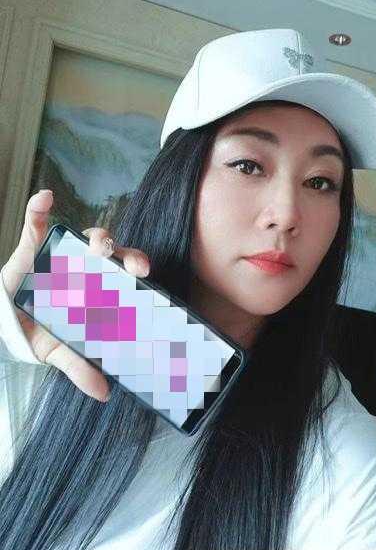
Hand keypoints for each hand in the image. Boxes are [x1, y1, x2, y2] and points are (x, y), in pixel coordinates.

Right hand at [1, 189, 150, 402]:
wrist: (7, 321)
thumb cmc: (41, 331)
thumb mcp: (59, 350)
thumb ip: (80, 367)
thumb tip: (104, 393)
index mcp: (100, 287)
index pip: (126, 272)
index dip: (138, 267)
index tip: (145, 272)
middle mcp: (88, 267)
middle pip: (114, 253)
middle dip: (123, 253)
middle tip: (129, 265)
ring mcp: (63, 253)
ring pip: (86, 237)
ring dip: (95, 237)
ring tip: (95, 246)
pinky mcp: (34, 243)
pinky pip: (36, 220)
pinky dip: (38, 208)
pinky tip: (43, 200)